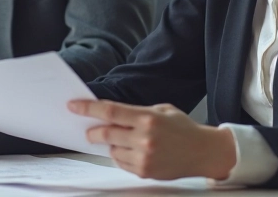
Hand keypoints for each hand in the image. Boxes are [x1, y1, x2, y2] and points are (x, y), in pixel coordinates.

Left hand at [69, 99, 235, 179]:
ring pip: (112, 150)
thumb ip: (136, 112)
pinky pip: (121, 163)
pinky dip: (121, 156)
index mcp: (148, 118)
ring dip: (111, 144)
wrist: (203, 152)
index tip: (74, 106)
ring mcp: (144, 157)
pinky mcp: (145, 171)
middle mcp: (144, 138)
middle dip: (93, 131)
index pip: (110, 111)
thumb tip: (109, 114)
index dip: (88, 108)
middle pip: (106, 133)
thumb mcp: (161, 110)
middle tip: (88, 130)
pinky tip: (133, 151)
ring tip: (125, 140)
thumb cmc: (182, 128)